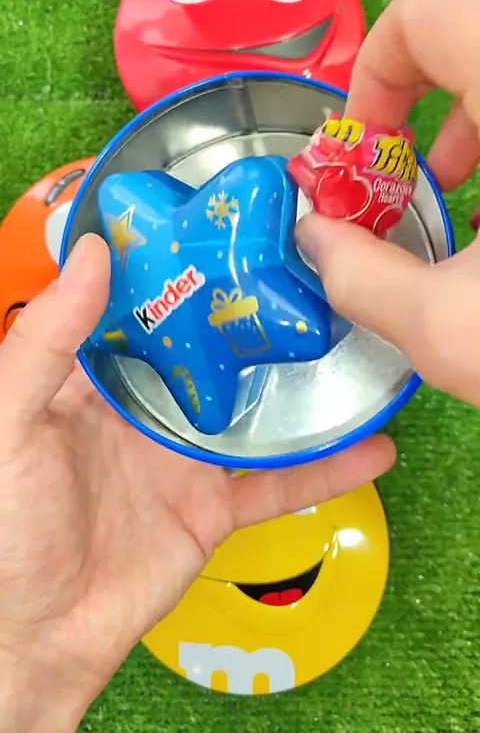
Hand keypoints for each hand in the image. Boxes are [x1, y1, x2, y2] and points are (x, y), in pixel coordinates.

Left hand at [0, 234, 393, 731]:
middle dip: (251, 314)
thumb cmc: (8, 524)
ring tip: (350, 344)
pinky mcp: (213, 508)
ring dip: (298, 385)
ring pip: (251, 410)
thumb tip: (95, 254)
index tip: (225, 226)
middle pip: (208, 351)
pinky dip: (323, 469)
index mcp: (94, 380)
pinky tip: (370, 448)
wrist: (40, 634)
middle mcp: (145, 409)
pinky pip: (275, 483)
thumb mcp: (10, 420)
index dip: (178, 268)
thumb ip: (46, 341)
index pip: (142, 308)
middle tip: (307, 272)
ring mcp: (184, 457)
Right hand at [297, 0, 479, 407]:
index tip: (369, 150)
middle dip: (420, 114)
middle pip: (470, 39)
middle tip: (405, 187)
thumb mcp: (452, 330)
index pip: (432, 7)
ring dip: (473, 134)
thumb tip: (319, 240)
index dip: (377, 70)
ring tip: (462, 213)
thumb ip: (359, 277)